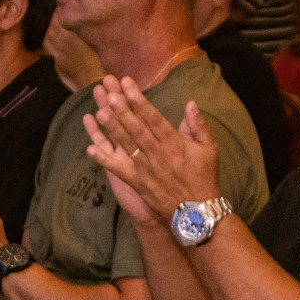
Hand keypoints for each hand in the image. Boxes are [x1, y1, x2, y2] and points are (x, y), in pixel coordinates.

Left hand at [82, 74, 220, 220]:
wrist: (197, 212)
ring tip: (100, 112)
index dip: (140, 102)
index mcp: (175, 144)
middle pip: (137, 129)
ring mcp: (146, 170)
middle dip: (123, 111)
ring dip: (113, 129)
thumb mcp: (208, 149)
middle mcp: (158, 155)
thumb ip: (197, 126)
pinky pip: (119, 170)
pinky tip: (90, 149)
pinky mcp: (138, 183)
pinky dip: (104, 160)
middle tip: (110, 94)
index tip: (129, 87)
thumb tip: (190, 103)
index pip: (154, 118)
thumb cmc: (204, 178)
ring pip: (126, 145)